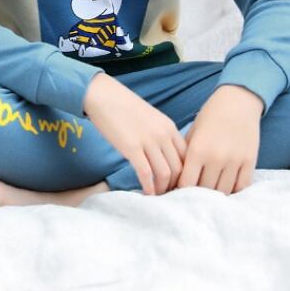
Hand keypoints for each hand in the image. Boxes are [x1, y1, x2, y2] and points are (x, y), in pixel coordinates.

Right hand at [83, 72, 185, 194]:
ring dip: (163, 188)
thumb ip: (159, 134)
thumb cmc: (122, 104)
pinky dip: (149, 187)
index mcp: (169, 127)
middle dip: (175, 185)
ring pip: (166, 174)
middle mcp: (163, 135)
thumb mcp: (149, 117)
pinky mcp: (132, 148)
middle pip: (179, 168)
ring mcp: (149, 141)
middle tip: (168, 194)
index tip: (177, 183)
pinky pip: (146, 174)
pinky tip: (146, 193)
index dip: (184, 173)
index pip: (187, 156)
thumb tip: (162, 155)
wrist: (102, 95)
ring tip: (157, 196)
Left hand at [177, 84, 262, 193]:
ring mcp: (234, 161)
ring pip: (223, 191)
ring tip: (209, 195)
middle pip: (205, 190)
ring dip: (215, 195)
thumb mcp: (192, 134)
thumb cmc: (209, 117)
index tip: (178, 192)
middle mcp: (216, 158)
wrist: (237, 103)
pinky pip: (242, 187)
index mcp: (197, 150)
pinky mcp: (250, 162)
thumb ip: (186, 155)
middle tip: (193, 197)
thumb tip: (177, 178)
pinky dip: (234, 191)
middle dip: (197, 195)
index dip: (181, 190)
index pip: (186, 183)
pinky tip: (226, 188)